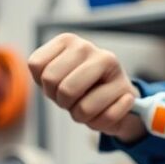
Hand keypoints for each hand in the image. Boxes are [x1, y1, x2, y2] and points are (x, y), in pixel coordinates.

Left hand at [28, 34, 145, 142]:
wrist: (114, 98)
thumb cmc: (78, 88)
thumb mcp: (54, 79)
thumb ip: (44, 76)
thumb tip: (53, 83)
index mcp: (67, 40)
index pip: (37, 65)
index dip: (45, 85)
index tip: (58, 85)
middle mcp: (89, 48)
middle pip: (55, 84)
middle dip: (60, 101)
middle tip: (72, 98)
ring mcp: (111, 66)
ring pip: (82, 108)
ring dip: (81, 115)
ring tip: (88, 105)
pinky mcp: (127, 89)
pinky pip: (106, 118)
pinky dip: (101, 122)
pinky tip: (106, 110)